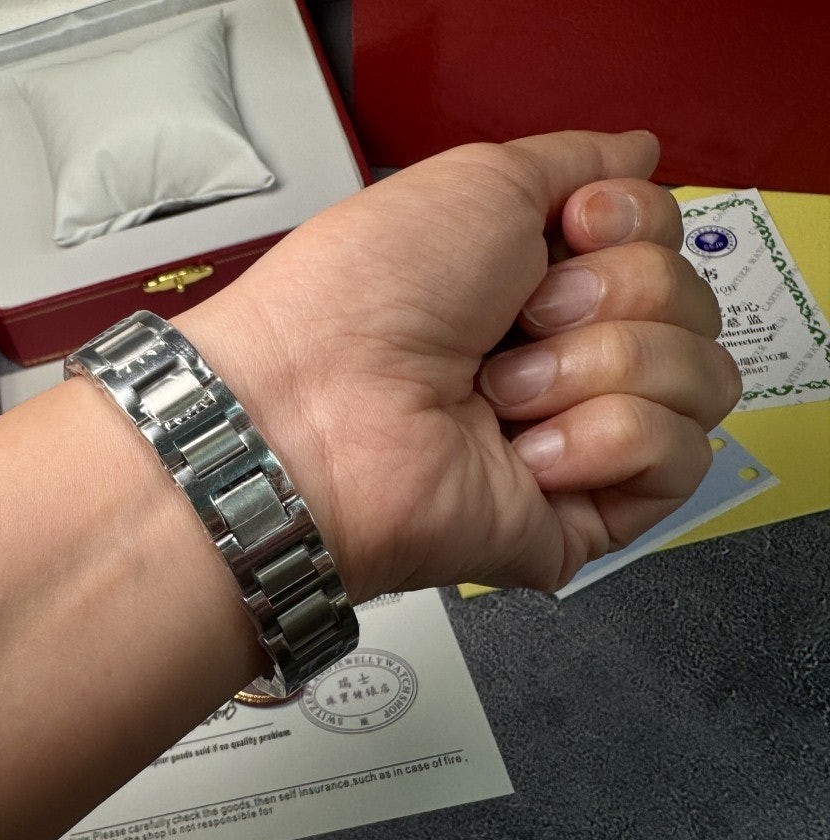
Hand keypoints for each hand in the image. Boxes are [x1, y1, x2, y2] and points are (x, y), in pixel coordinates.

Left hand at [181, 130, 740, 597]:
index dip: (634, 224)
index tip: (572, 228)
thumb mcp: (477, 182)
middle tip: (518, 319)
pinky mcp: (588, 510)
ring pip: (702, 378)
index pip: (665, 240)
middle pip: (693, 304)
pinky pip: (679, 456)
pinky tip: (524, 451)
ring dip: (599, 366)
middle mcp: (564, 354)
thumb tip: (637, 153)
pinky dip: (601, 438)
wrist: (316, 408)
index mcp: (538, 279)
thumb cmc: (363, 297)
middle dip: (609, 295)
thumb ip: (574, 161)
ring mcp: (579, 435)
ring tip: (501, 392)